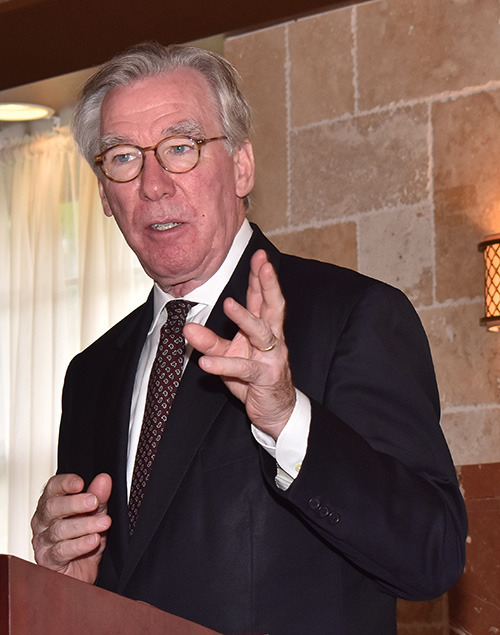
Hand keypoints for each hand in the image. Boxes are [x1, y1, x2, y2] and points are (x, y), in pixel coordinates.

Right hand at [31, 472, 111, 582]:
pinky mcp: (47, 560)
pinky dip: (80, 544)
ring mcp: (43, 541)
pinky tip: (93, 540)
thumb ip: (99, 496)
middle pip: (52, 507)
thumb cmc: (83, 538)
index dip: (64, 483)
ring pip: (59, 530)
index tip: (80, 483)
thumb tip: (104, 480)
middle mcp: (43, 521)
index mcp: (52, 504)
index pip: (52, 488)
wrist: (80, 572)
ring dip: (84, 525)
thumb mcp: (95, 514)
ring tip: (103, 523)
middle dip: (75, 503)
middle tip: (94, 502)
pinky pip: (62, 551)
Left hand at [184, 249, 295, 439]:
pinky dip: (224, 364)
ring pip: (260, 332)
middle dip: (268, 283)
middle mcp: (272, 339)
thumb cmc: (254, 378)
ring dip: (244, 317)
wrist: (274, 410)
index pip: (263, 298)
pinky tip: (205, 362)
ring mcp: (271, 357)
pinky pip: (243, 368)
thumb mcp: (229, 356)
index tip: (259, 255)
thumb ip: (209, 342)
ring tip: (228, 304)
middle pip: (272, 306)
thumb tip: (187, 329)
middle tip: (263, 263)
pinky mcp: (265, 377)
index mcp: (264, 329)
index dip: (261, 276)